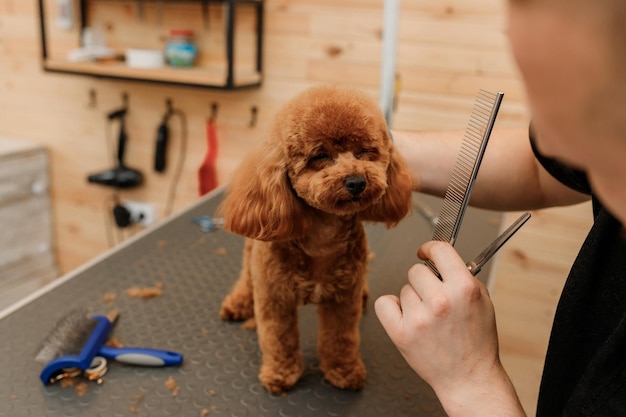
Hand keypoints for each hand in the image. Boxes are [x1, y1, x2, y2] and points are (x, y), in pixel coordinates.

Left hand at [375, 241, 524, 415]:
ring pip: (403, 290)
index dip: (430, 249)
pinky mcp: (401, 334)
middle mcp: (441, 301)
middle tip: (434, 300)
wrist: (469, 378)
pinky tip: (405, 317)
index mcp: (464, 289)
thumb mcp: (483, 301)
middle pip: (416, 271)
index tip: (425, 252)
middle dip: (424, 283)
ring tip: (428, 319)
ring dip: (413, 300)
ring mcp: (419, 318)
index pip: (439, 250)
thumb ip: (462, 276)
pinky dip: (391, 308)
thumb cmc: (477, 341)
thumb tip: (440, 258)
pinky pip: (384, 303)